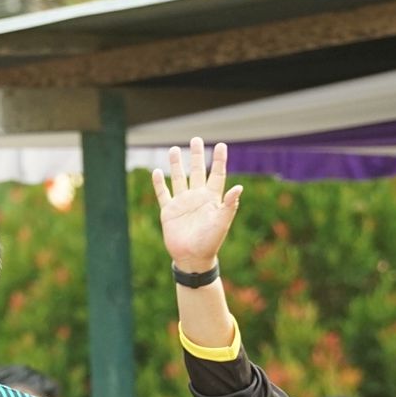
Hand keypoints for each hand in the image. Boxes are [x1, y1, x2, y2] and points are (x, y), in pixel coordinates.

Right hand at [151, 138, 242, 273]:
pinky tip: (157, 172)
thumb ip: (229, 205)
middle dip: (196, 155)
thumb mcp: (222, 222)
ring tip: (173, 149)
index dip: (219, 160)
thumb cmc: (210, 242)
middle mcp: (197, 197)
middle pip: (196, 171)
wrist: (192, 258)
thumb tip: (239, 187)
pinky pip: (163, 194)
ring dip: (176, 164)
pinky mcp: (169, 211)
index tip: (221, 145)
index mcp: (212, 198)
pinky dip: (159, 183)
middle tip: (196, 139)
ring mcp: (182, 203)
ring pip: (179, 178)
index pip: (216, 174)